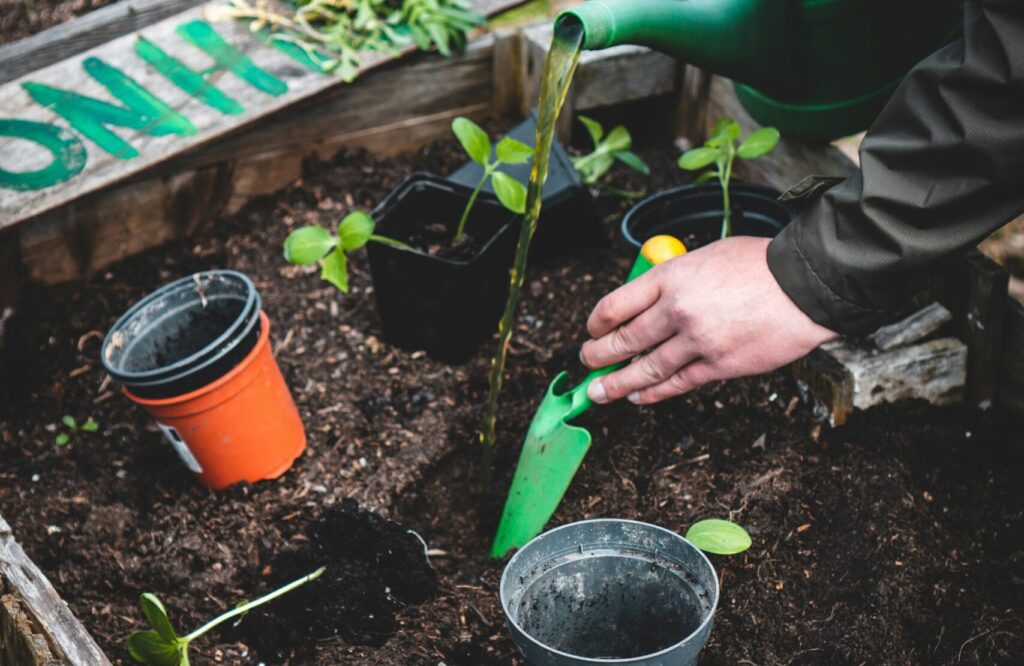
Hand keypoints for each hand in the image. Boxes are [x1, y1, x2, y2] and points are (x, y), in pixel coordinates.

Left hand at [580, 236, 837, 403]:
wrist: (805, 285)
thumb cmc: (759, 265)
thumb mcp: (706, 256)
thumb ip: (675, 278)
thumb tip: (650, 300)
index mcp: (671, 277)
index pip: (615, 304)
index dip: (596, 322)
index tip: (591, 330)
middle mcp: (677, 310)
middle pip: (624, 340)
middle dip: (597, 356)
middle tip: (586, 362)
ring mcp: (697, 341)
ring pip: (645, 369)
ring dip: (616, 384)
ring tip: (598, 392)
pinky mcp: (719, 365)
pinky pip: (677, 384)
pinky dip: (653, 393)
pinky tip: (638, 396)